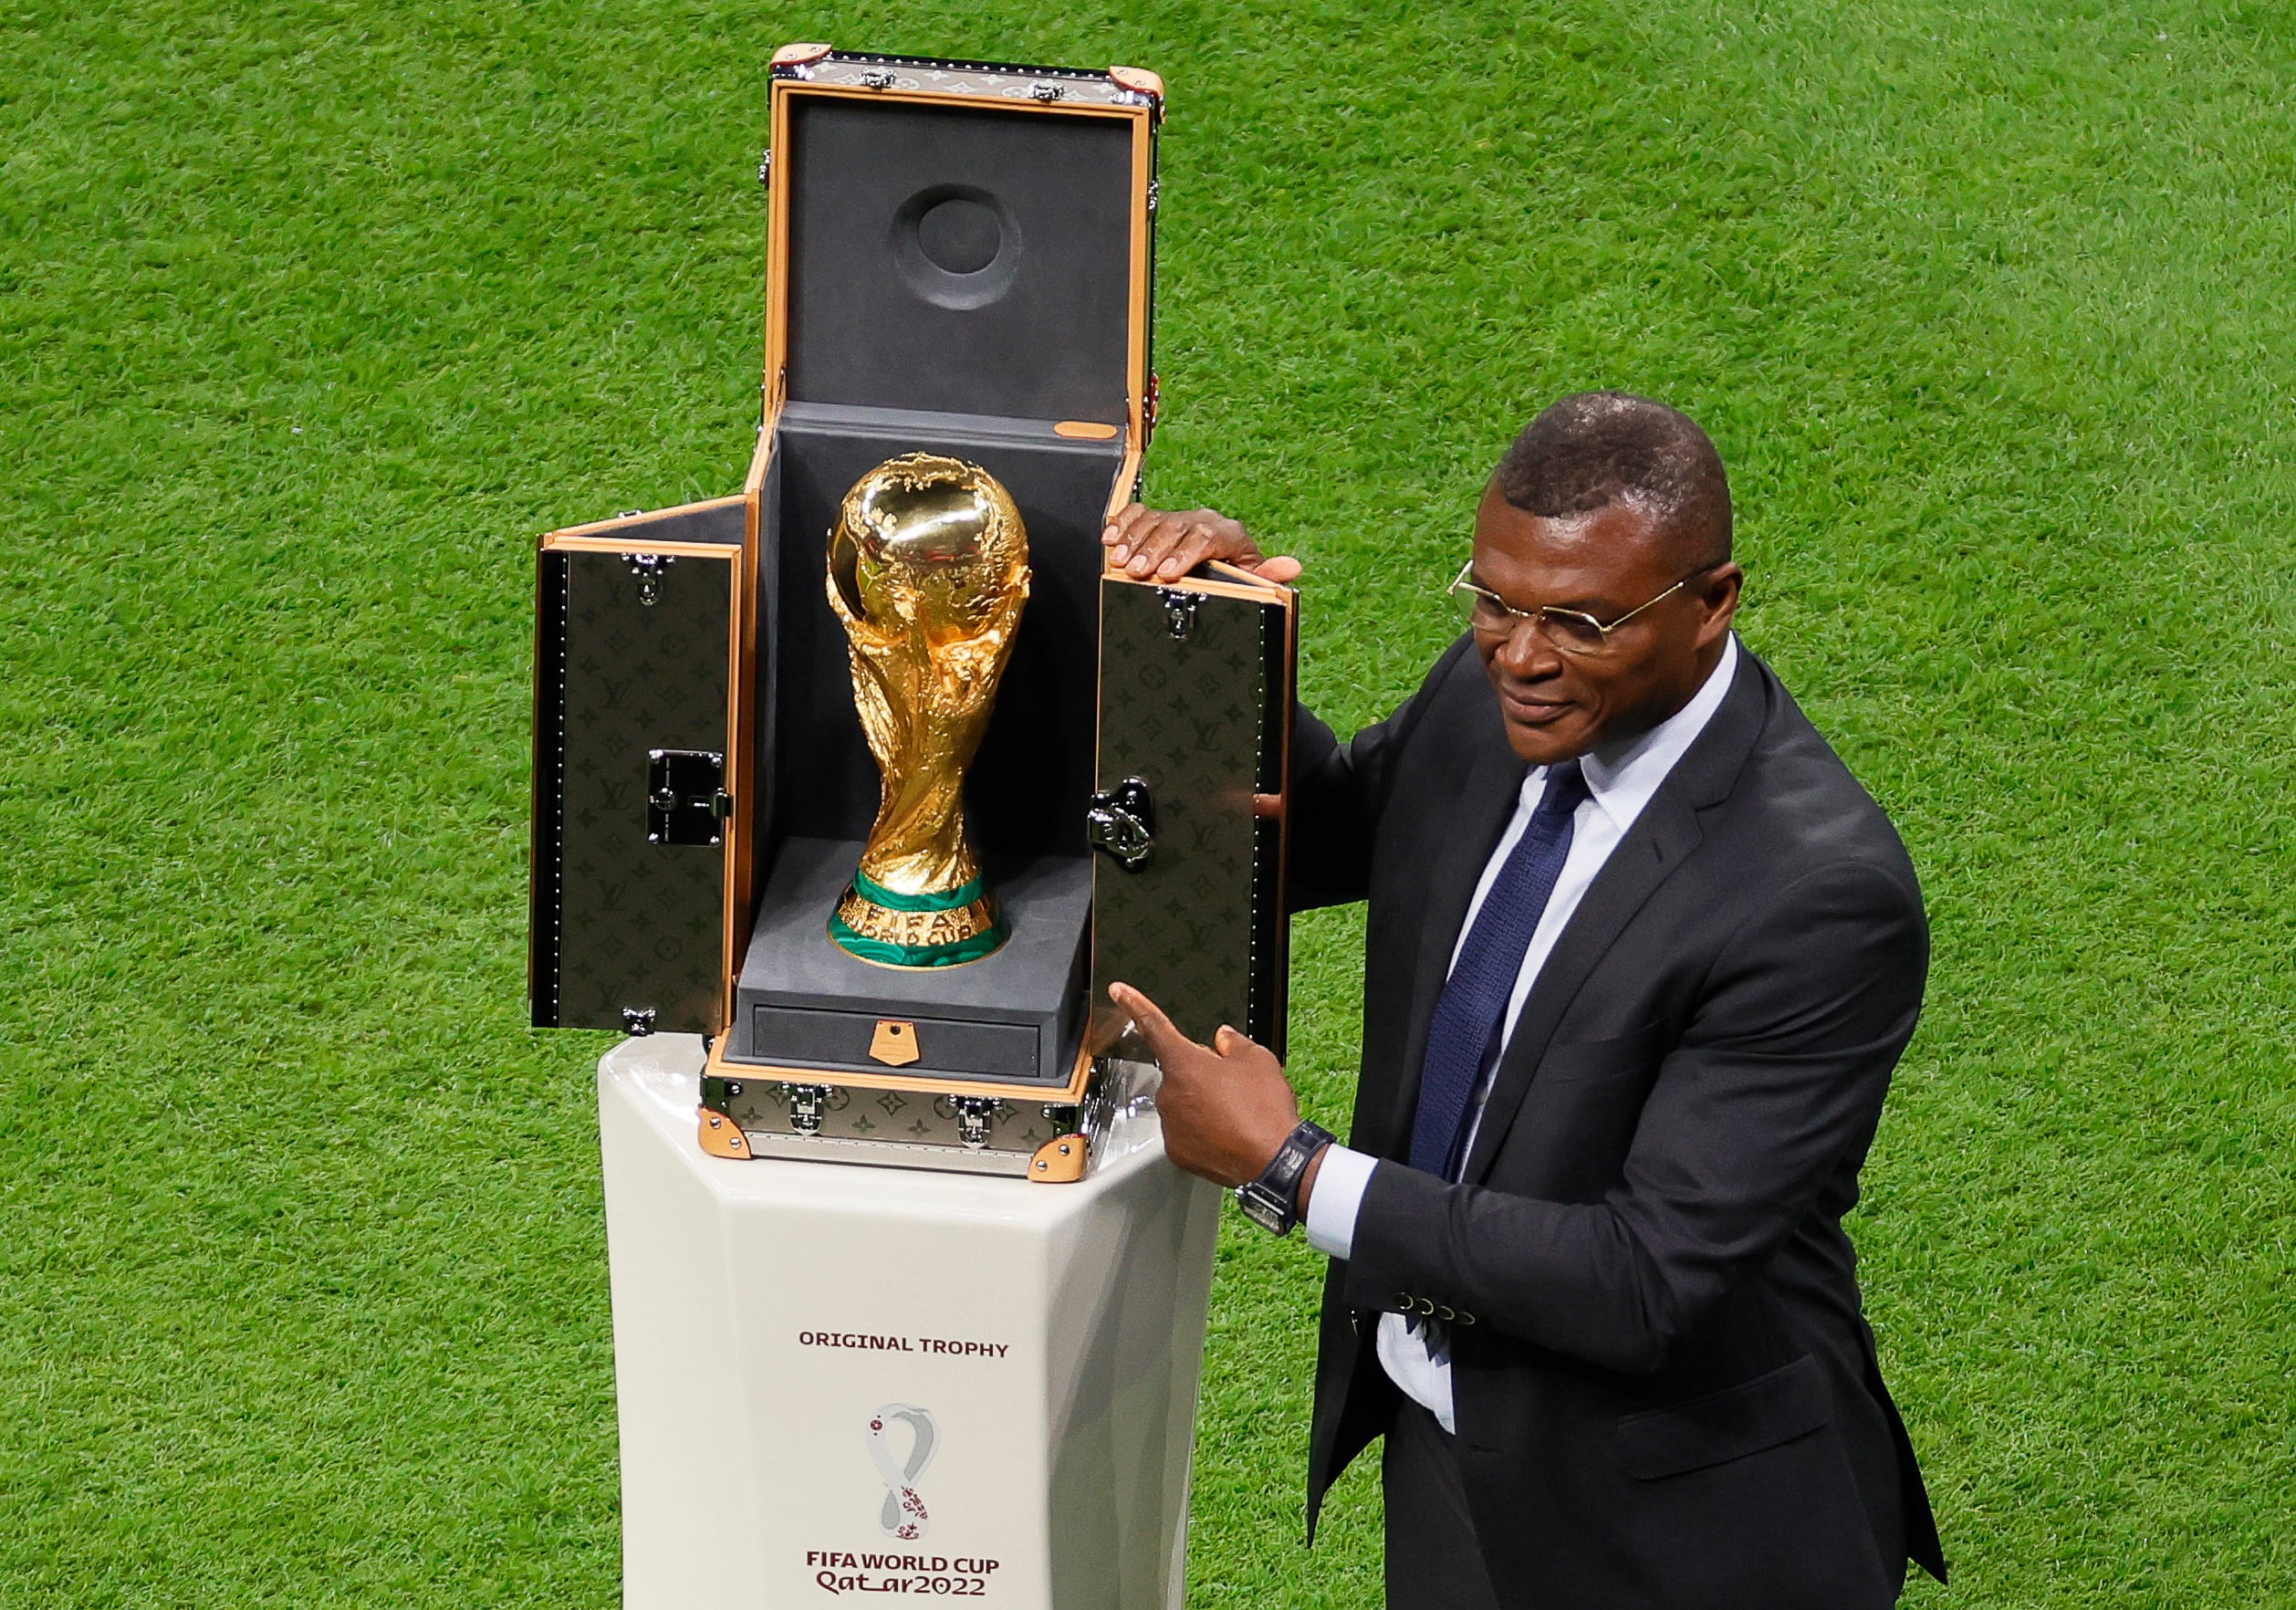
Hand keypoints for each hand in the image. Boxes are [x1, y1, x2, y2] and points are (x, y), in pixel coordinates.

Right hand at [1101, 504, 1304, 584]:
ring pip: (1155, 520)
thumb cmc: (1236, 575)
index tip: (1170, 572)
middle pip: (1177, 527)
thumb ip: (1269, 574)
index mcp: (1228, 533)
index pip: (1207, 536)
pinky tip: (1110, 538)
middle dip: (1155, 550)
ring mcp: (1180, 517)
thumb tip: (1291, 567)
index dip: (1185, 553)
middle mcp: (1203, 520)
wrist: (1222, 563)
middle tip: (1139, 571)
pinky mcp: (1160, 518)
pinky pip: (1139, 514)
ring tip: (1121, 561)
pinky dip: (1123, 524)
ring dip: (1134, 540)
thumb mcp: (1253, 579)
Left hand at [1107, 981, 1312, 1190]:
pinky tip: (1228, 1133)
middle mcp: (1170, 1094)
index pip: (1153, 1025)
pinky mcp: (1178, 1152)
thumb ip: (1234, 1043)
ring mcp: (1171, 1125)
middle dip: (1201, 1074)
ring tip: (1236, 1115)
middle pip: (1180, 1072)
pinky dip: (1202, 1131)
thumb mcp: (1258, 1061)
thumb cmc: (1265, 1111)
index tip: (1118, 991)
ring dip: (1202, 1104)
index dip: (1134, 1004)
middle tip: (1233, 1087)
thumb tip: (1223, 1039)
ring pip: (1183, 1103)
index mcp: (1185, 1063)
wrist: (1275, 1161)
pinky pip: (1186, 1132)